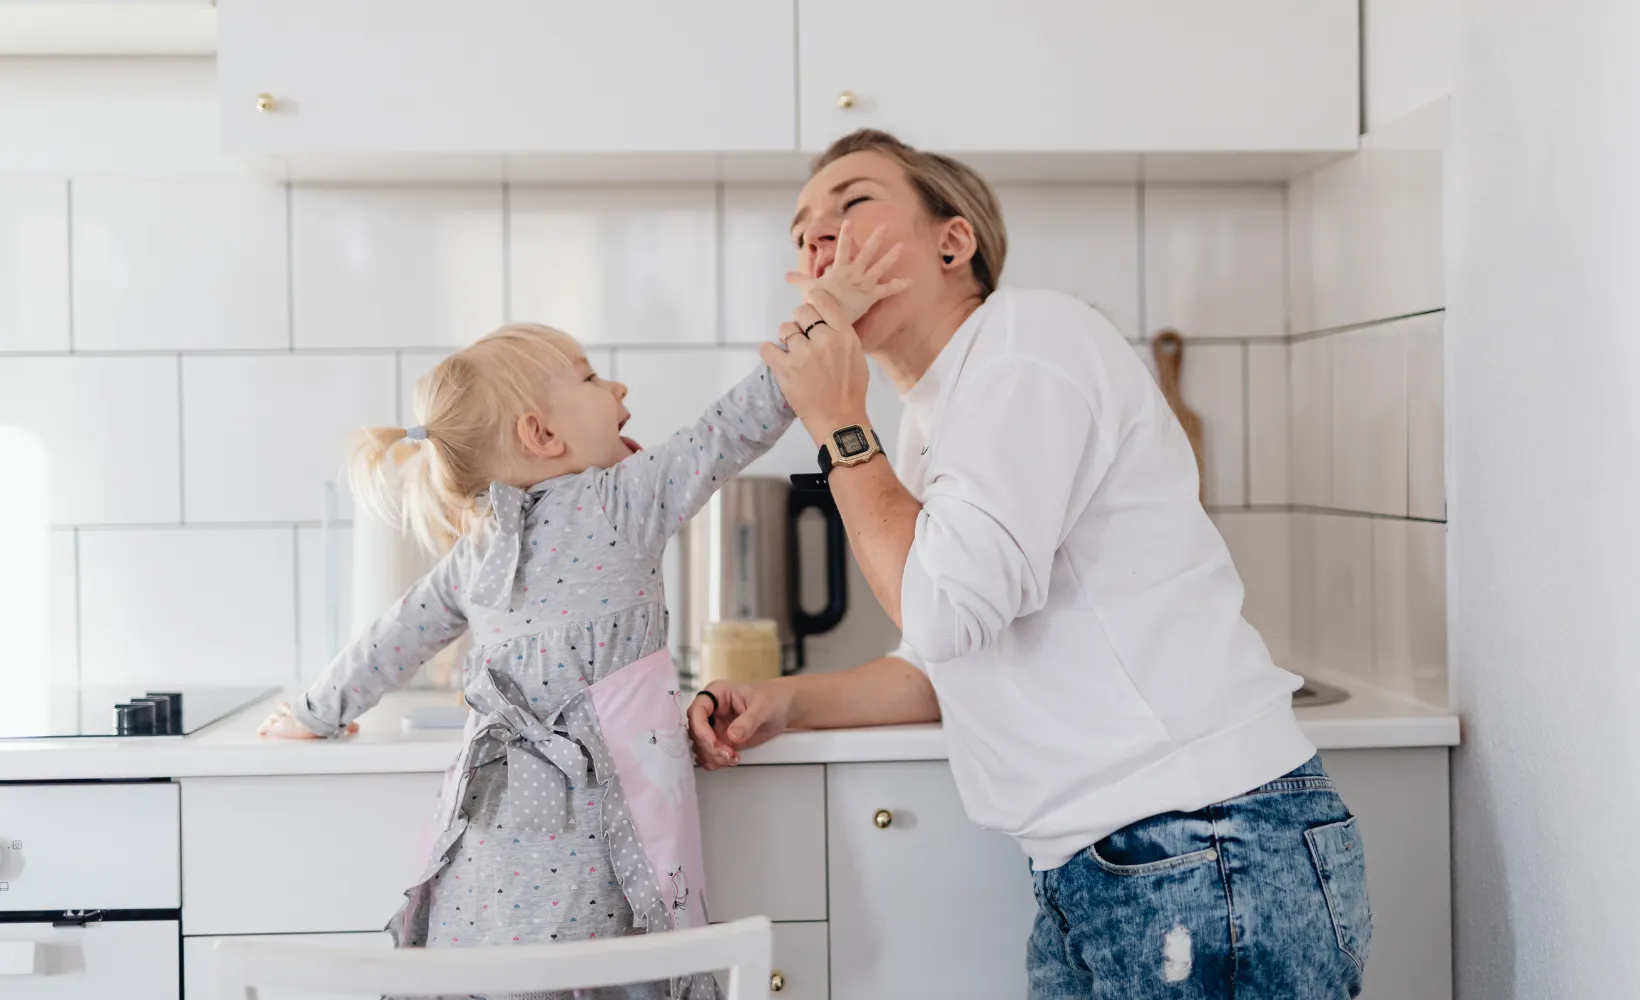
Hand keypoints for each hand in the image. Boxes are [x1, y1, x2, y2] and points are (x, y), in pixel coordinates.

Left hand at [256, 702, 357, 738]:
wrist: (312, 721)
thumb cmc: (323, 721)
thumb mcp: (336, 723)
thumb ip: (347, 726)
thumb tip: (358, 729)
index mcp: (306, 712)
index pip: (302, 708)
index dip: (298, 707)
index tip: (294, 705)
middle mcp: (294, 713)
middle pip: (287, 709)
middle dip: (284, 708)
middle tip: (280, 705)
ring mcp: (284, 719)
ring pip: (275, 717)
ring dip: (272, 719)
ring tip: (266, 723)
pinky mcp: (276, 727)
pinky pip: (267, 727)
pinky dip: (263, 729)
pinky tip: (259, 731)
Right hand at [687, 681, 793, 769]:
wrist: (784, 707)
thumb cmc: (774, 697)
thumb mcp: (764, 706)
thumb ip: (748, 721)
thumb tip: (732, 735)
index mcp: (717, 693)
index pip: (696, 710)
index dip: (699, 728)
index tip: (713, 742)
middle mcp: (712, 710)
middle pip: (695, 732)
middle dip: (710, 747)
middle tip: (728, 753)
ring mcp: (715, 727)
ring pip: (700, 746)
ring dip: (714, 757)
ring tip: (733, 757)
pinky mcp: (722, 741)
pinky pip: (709, 755)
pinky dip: (718, 762)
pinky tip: (733, 759)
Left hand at [761, 289, 870, 443]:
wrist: (839, 420)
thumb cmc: (850, 392)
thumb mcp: (856, 357)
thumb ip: (842, 336)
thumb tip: (826, 324)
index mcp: (844, 335)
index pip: (824, 302)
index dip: (813, 299)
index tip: (809, 302)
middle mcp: (824, 340)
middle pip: (801, 311)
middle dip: (799, 321)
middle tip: (800, 336)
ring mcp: (804, 354)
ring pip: (784, 329)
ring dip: (785, 338)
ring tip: (791, 353)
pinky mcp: (785, 369)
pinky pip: (767, 348)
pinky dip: (768, 351)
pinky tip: (774, 357)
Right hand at [786, 221, 910, 324]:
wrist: (829, 319)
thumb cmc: (820, 304)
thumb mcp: (809, 289)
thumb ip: (800, 280)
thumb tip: (785, 275)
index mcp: (840, 269)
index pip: (842, 248)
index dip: (845, 235)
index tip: (849, 221)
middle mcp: (854, 273)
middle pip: (867, 252)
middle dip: (876, 239)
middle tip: (885, 226)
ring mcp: (864, 284)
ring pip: (880, 267)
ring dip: (891, 256)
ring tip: (902, 246)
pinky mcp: (871, 296)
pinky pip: (888, 290)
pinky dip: (899, 286)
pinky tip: (911, 282)